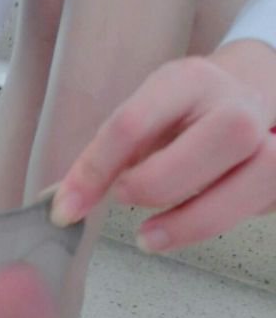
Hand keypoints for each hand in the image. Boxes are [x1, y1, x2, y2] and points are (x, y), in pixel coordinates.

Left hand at [51, 41, 275, 251]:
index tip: (66, 210)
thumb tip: (62, 205)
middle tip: (124, 200)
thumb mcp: (145, 118)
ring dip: (194, 218)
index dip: (94, 172)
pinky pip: (263, 202)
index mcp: (186, 82)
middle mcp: (234, 104)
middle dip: (157, 184)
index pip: (133, 124)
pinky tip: (192, 225)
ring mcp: (270, 135)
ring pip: (254, 175)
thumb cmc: (186, 116)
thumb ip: (107, 159)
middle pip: (207, 145)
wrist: (250, 94)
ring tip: (151, 236)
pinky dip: (221, 221)